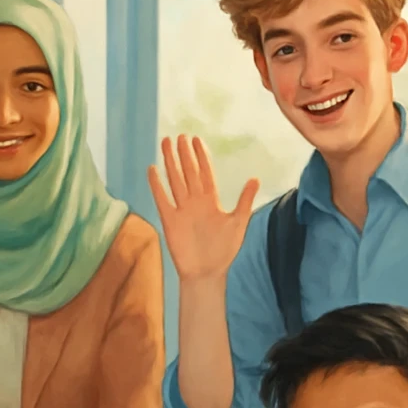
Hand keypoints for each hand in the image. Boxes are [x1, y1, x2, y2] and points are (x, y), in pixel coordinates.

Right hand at [147, 134, 258, 282]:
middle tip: (180, 135)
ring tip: (166, 144)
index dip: (201, 156)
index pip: (205, 173)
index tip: (197, 140)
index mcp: (211, 200)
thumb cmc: (224, 250)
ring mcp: (181, 209)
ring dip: (170, 162)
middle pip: (188, 172)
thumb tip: (255, 178)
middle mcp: (195, 201)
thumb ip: (244, 200)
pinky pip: (162, 199)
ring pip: (175, 180)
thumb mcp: (238, 223)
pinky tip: (153, 170)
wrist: (206, 272)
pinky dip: (157, 185)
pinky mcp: (170, 220)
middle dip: (184, 154)